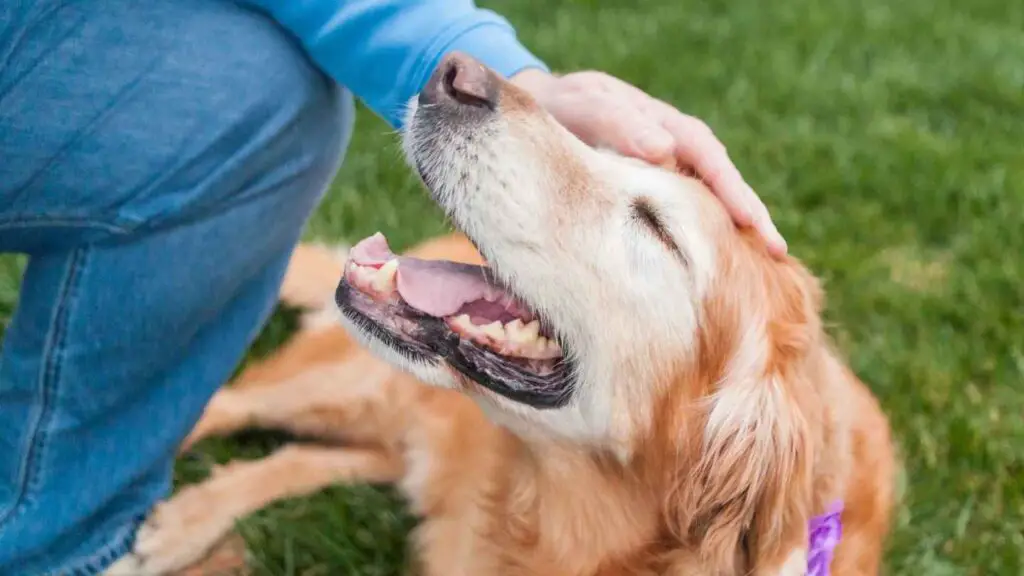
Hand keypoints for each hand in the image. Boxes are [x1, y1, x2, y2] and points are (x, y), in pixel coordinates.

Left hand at [510, 68, 786, 257]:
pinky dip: (703, 236)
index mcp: (670, 129)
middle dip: (751, 218)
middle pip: (723, 185)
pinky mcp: (655, 195)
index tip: (755, 225)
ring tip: (760, 267)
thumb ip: (620, 123)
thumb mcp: (589, 106)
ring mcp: (671, 173)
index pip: (712, 162)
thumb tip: (663, 149)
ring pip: (708, 203)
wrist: (548, 110)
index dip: (734, 195)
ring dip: (732, 232)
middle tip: (778, 253)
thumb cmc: (568, 108)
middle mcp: (680, 151)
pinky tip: (712, 266)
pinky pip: (686, 214)